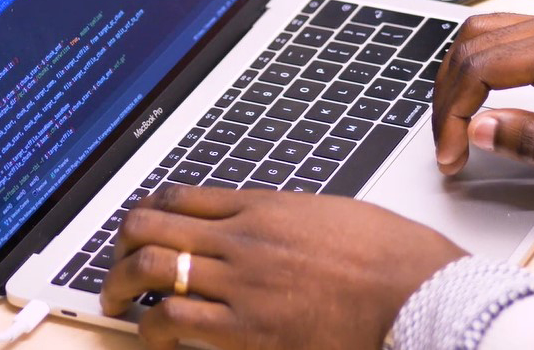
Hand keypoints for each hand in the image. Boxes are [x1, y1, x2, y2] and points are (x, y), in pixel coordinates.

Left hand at [101, 185, 466, 349]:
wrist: (418, 293)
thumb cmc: (393, 258)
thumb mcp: (335, 216)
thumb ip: (291, 220)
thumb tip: (274, 228)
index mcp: (265, 207)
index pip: (181, 197)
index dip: (148, 211)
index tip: (141, 227)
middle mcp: (242, 239)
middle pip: (150, 226)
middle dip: (121, 247)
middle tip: (116, 268)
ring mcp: (240, 283)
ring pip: (149, 270)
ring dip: (120, 287)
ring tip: (115, 304)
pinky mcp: (246, 330)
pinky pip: (172, 322)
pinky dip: (150, 330)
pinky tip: (152, 339)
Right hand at [433, 4, 533, 195]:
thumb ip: (531, 141)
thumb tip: (478, 130)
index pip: (479, 67)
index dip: (453, 113)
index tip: (450, 155)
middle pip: (475, 41)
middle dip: (449, 93)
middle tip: (446, 142)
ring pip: (488, 30)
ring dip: (462, 73)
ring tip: (457, 121)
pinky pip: (513, 34)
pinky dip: (486, 63)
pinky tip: (484, 97)